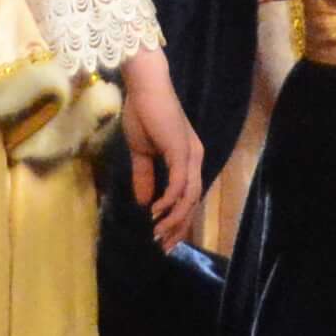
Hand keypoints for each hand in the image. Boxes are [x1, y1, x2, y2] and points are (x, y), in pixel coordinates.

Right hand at [115, 50, 207, 248]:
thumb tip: (144, 203)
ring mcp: (190, 156)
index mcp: (187, 159)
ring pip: (189, 198)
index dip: (178, 219)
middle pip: (192, 202)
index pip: (187, 196)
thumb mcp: (141, 152)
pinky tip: (156, 213)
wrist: (144, 89)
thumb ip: (144, 177)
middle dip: (179, 227)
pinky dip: (170, 202)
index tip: (164, 239)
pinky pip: (180, 185)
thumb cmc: (142, 114)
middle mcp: (194, 159)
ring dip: (174, 219)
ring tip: (158, 234)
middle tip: (164, 247)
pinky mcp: (182, 153)